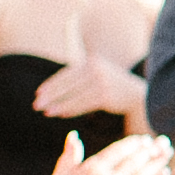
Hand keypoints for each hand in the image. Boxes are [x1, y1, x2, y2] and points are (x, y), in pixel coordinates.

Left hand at [29, 55, 147, 122]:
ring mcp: (102, 82)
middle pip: (68, 84)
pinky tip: (61, 114)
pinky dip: (71, 109)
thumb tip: (53, 88)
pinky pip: (84, 104)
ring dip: (58, 104)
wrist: (139, 95)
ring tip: (46, 112)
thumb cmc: (113, 86)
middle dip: (50, 95)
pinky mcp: (106, 95)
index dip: (51, 84)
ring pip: (74, 95)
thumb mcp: (97, 74)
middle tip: (36, 104)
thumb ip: (79, 76)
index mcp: (91, 61)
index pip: (66, 73)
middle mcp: (96, 69)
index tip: (38, 93)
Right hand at [35, 130, 174, 174]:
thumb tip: (74, 136)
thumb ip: (69, 156)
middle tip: (163, 142)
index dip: (135, 143)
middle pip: (137, 160)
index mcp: (93, 169)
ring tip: (167, 154)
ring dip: (158, 162)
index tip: (144, 140)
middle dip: (152, 150)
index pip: (120, 150)